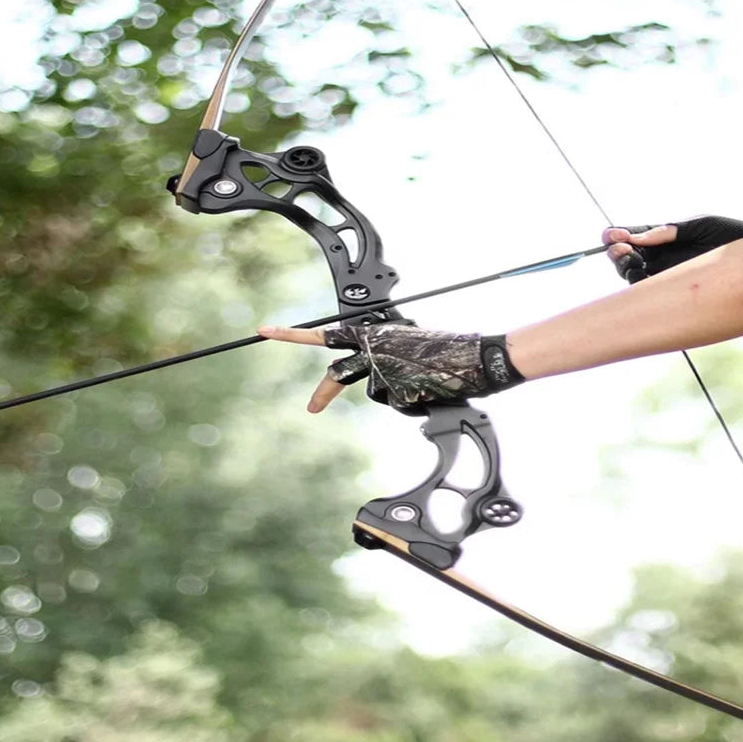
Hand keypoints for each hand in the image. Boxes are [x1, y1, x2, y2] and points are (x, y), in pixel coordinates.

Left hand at [257, 322, 523, 413]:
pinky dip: (412, 404)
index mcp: (373, 333)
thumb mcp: (408, 340)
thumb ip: (384, 349)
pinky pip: (397, 406)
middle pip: (336, 374)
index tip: (265, 331)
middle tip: (311, 409)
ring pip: (373, 394)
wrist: (477, 358)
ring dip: (393, 393)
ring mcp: (384, 373)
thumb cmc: (447, 347)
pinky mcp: (397, 394)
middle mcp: (373, 350)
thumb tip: (371, 369)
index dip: (292, 334)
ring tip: (421, 381)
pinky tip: (429, 392)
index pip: (326, 335)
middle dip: (323, 394)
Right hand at [603, 216, 742, 282]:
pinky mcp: (677, 293)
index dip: (618, 237)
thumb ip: (672, 231)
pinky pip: (651, 291)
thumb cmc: (735, 237)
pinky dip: (640, 283)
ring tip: (628, 255)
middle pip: (628, 258)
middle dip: (618, 253)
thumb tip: (641, 237)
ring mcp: (668, 277)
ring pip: (634, 275)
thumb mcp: (703, 226)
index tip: (610, 235)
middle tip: (619, 247)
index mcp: (666, 240)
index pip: (634, 238)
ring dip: (625, 265)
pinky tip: (640, 272)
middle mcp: (662, 259)